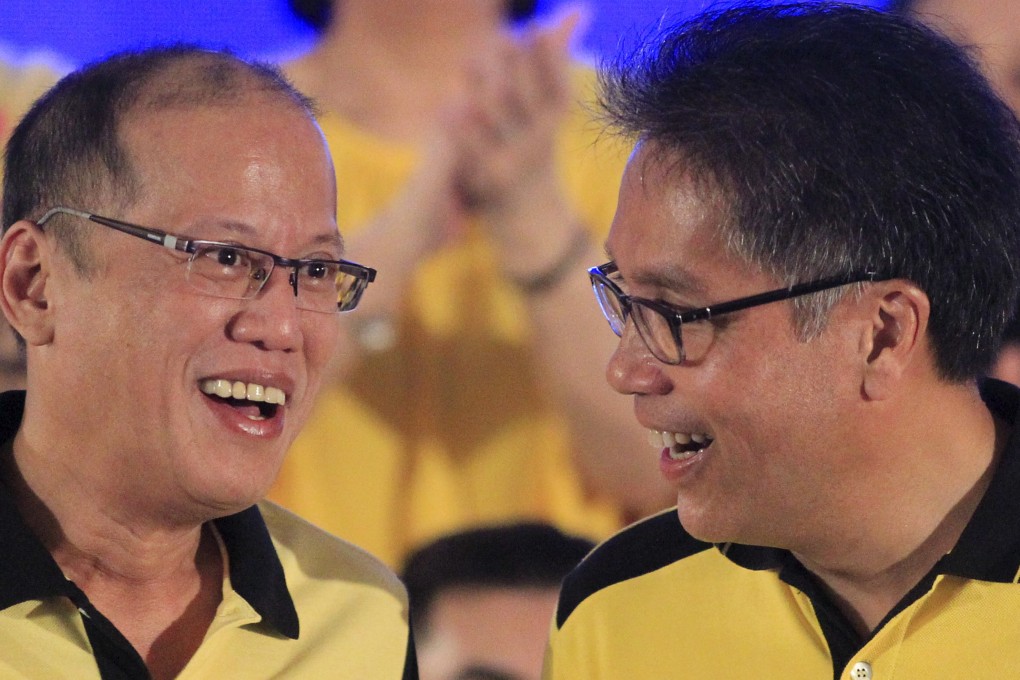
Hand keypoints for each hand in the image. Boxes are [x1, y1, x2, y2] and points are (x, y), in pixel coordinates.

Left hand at [455, 8, 583, 220]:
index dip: (548, 57)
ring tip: (470, 60)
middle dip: (512, 66)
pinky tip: (444, 108)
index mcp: (555, 121)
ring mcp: (515, 160)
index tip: (535, 30)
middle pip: (526, 96)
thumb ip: (554, 60)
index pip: (557, 85)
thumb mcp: (548, 109)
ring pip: (499, 121)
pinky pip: (472, 151)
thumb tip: (576, 11)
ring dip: (485, 91)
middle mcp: (540, 140)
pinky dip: (459, 131)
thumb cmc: (535, 149)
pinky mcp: (490, 181)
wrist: (531, 217)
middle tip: (498, 38)